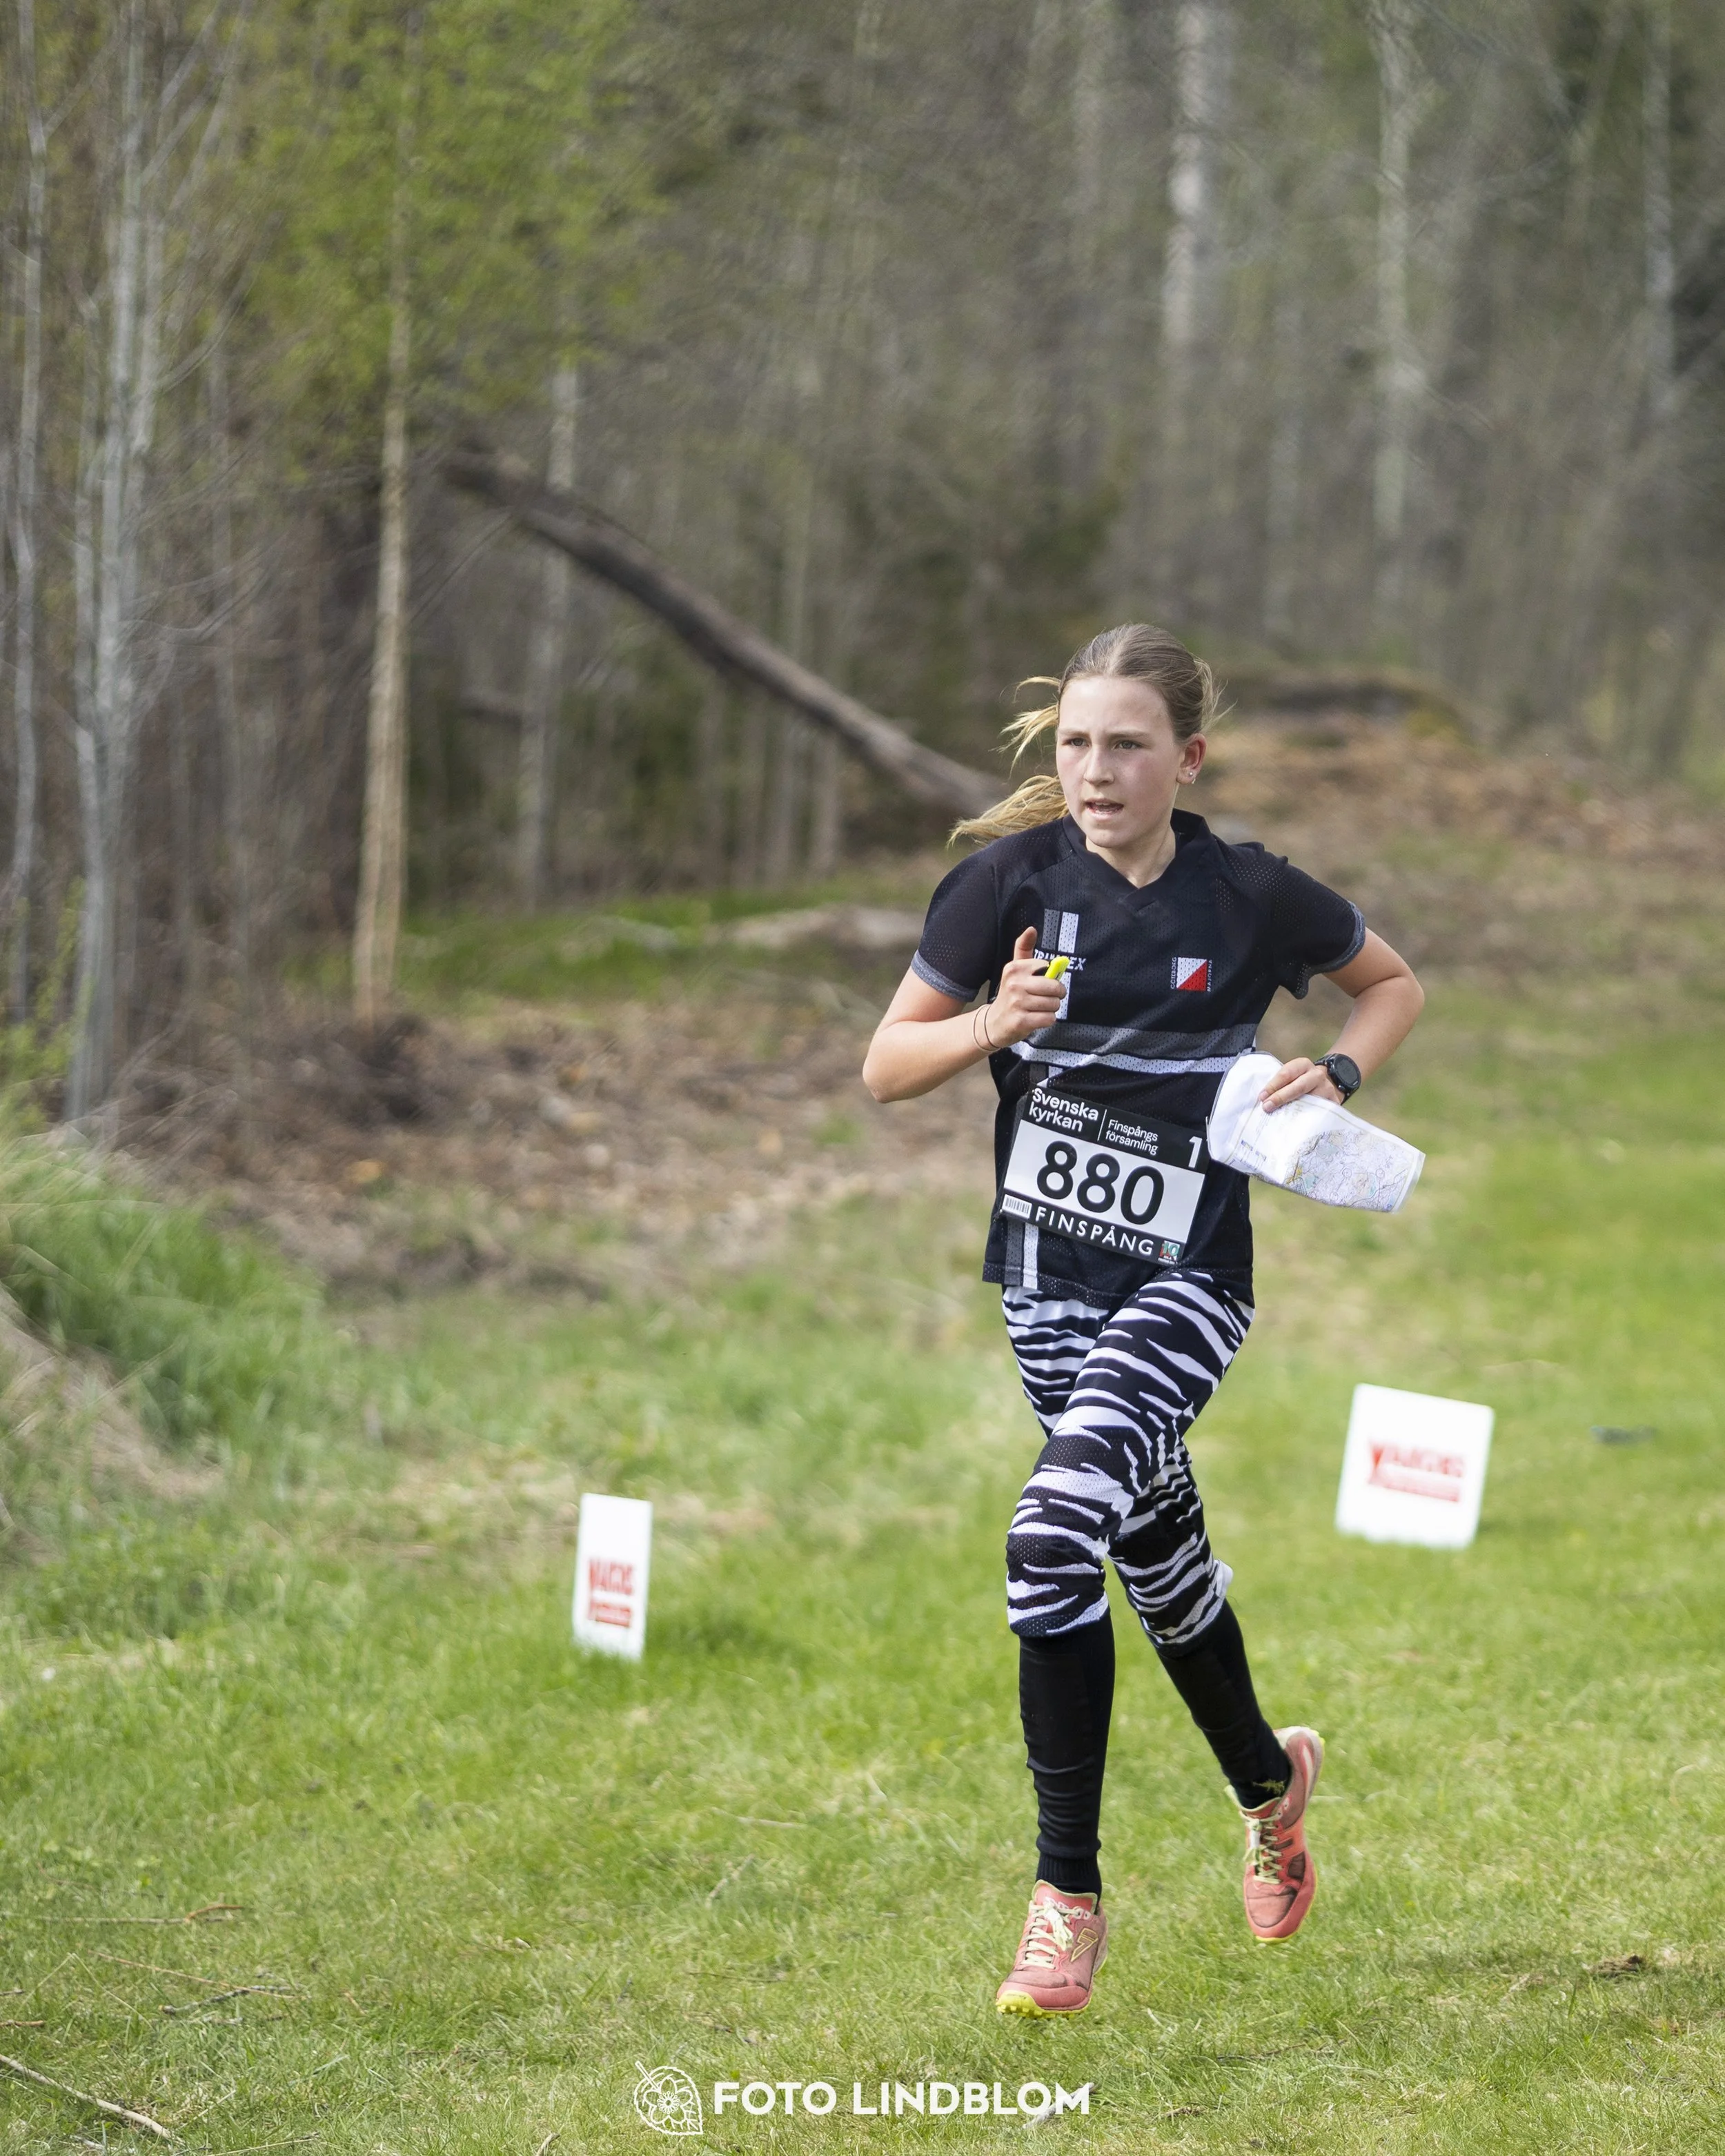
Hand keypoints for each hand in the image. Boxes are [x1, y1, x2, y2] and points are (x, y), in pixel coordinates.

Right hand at [978, 926, 1067, 1048]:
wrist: (994, 1022)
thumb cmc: (1011, 994)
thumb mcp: (1014, 970)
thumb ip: (1024, 948)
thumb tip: (1031, 929)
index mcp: (1014, 968)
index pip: (1048, 968)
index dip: (1051, 977)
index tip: (1042, 983)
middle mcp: (1015, 984)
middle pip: (1054, 987)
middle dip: (1056, 995)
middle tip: (1046, 998)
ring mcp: (1017, 1003)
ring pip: (1053, 1004)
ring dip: (1051, 1009)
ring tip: (1038, 1009)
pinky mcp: (1021, 1021)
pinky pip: (1049, 1019)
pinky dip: (1047, 1020)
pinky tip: (1035, 1019)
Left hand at [1259, 1055, 1344, 1111]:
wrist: (1327, 1084)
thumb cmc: (1301, 1082)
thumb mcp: (1293, 1077)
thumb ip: (1280, 1085)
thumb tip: (1263, 1100)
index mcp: (1303, 1065)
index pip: (1286, 1073)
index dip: (1273, 1085)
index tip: (1262, 1097)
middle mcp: (1316, 1075)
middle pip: (1298, 1086)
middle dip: (1281, 1097)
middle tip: (1267, 1107)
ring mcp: (1327, 1089)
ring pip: (1310, 1100)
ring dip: (1293, 1110)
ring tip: (1279, 1118)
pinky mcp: (1333, 1103)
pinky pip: (1319, 1112)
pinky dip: (1306, 1119)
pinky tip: (1295, 1125)